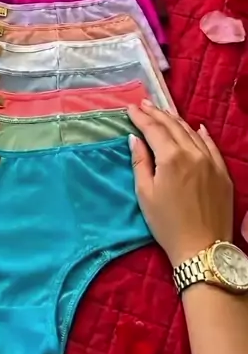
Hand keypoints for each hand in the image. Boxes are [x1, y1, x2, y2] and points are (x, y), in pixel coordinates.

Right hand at [128, 101, 233, 266]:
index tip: (130, 108)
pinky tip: (197, 127)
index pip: (153, 129)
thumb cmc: (167, 225)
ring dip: (176, 120)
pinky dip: (202, 134)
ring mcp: (211, 162)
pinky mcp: (222, 173)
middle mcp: (193, 154)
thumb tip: (135, 139)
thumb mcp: (145, 194)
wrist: (202, 249)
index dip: (141, 117)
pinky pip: (212, 146)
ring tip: (163, 113)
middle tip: (144, 104)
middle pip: (172, 126)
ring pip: (192, 133)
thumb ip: (140, 162)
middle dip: (156, 113)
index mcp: (171, 158)